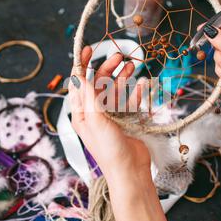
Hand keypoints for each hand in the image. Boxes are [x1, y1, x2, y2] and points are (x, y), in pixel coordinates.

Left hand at [68, 46, 150, 186]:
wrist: (130, 171)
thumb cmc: (109, 150)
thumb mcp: (95, 120)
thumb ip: (89, 96)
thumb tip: (79, 75)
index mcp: (81, 114)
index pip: (79, 84)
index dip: (82, 65)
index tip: (88, 50)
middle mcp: (94, 113)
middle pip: (99, 84)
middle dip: (107, 69)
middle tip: (119, 57)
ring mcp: (111, 116)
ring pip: (115, 90)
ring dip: (122, 77)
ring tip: (132, 65)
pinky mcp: (126, 120)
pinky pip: (130, 101)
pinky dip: (135, 92)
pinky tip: (142, 84)